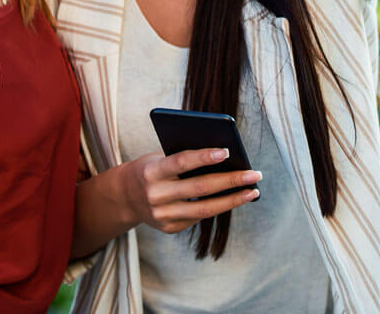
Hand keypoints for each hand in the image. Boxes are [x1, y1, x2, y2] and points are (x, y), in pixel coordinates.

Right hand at [121, 149, 261, 233]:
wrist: (124, 197)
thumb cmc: (150, 169)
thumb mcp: (159, 158)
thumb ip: (184, 158)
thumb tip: (224, 158)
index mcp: (151, 172)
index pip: (181, 162)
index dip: (204, 157)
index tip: (227, 151)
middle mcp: (155, 195)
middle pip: (199, 188)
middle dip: (230, 180)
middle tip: (254, 174)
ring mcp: (162, 215)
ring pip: (204, 209)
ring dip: (233, 200)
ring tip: (253, 191)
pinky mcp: (169, 228)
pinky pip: (199, 216)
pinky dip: (218, 207)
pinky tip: (234, 199)